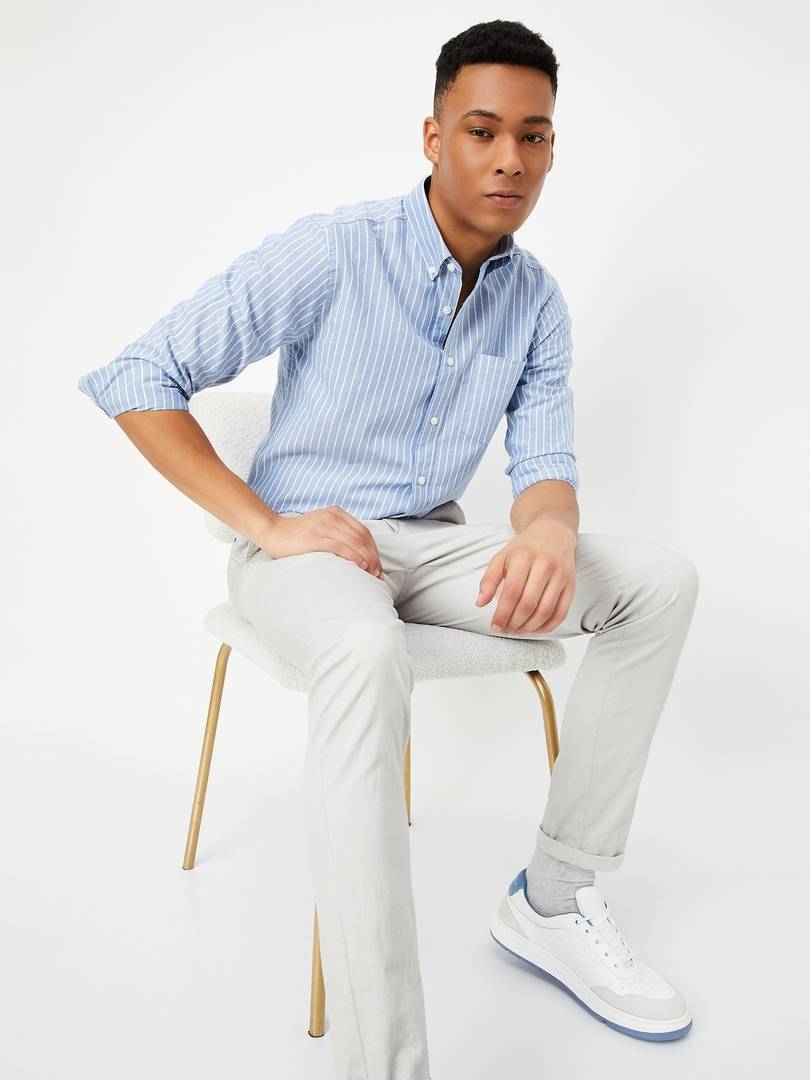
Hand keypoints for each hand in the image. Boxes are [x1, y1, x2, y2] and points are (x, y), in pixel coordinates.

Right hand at [256, 506, 383, 577]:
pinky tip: (360, 567)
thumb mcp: (321, 526)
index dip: (374, 550)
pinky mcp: (316, 538)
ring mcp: (324, 526)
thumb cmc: (297, 534)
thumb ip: (338, 533)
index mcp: (336, 513)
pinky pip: (341, 547)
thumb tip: (357, 553)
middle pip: (363, 538)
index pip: (364, 532)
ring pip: (355, 542)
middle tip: (378, 574)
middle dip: (374, 557)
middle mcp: (333, 517)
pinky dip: (354, 557)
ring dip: (367, 560)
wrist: (272, 531)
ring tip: (371, 574)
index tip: (378, 565)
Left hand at [475, 520, 576, 633]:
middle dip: (514, 623)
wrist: (553, 533)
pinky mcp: (571, 585)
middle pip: (528, 604)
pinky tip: (535, 629)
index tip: (494, 626)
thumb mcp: (502, 557)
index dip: (501, 614)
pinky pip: (561, 613)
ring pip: (545, 611)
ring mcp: (560, 576)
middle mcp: (544, 565)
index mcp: (524, 557)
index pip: (511, 592)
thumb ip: (489, 579)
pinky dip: (547, 626)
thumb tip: (480, 603)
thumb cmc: (525, 548)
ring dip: (529, 627)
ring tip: (517, 630)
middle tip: (505, 630)